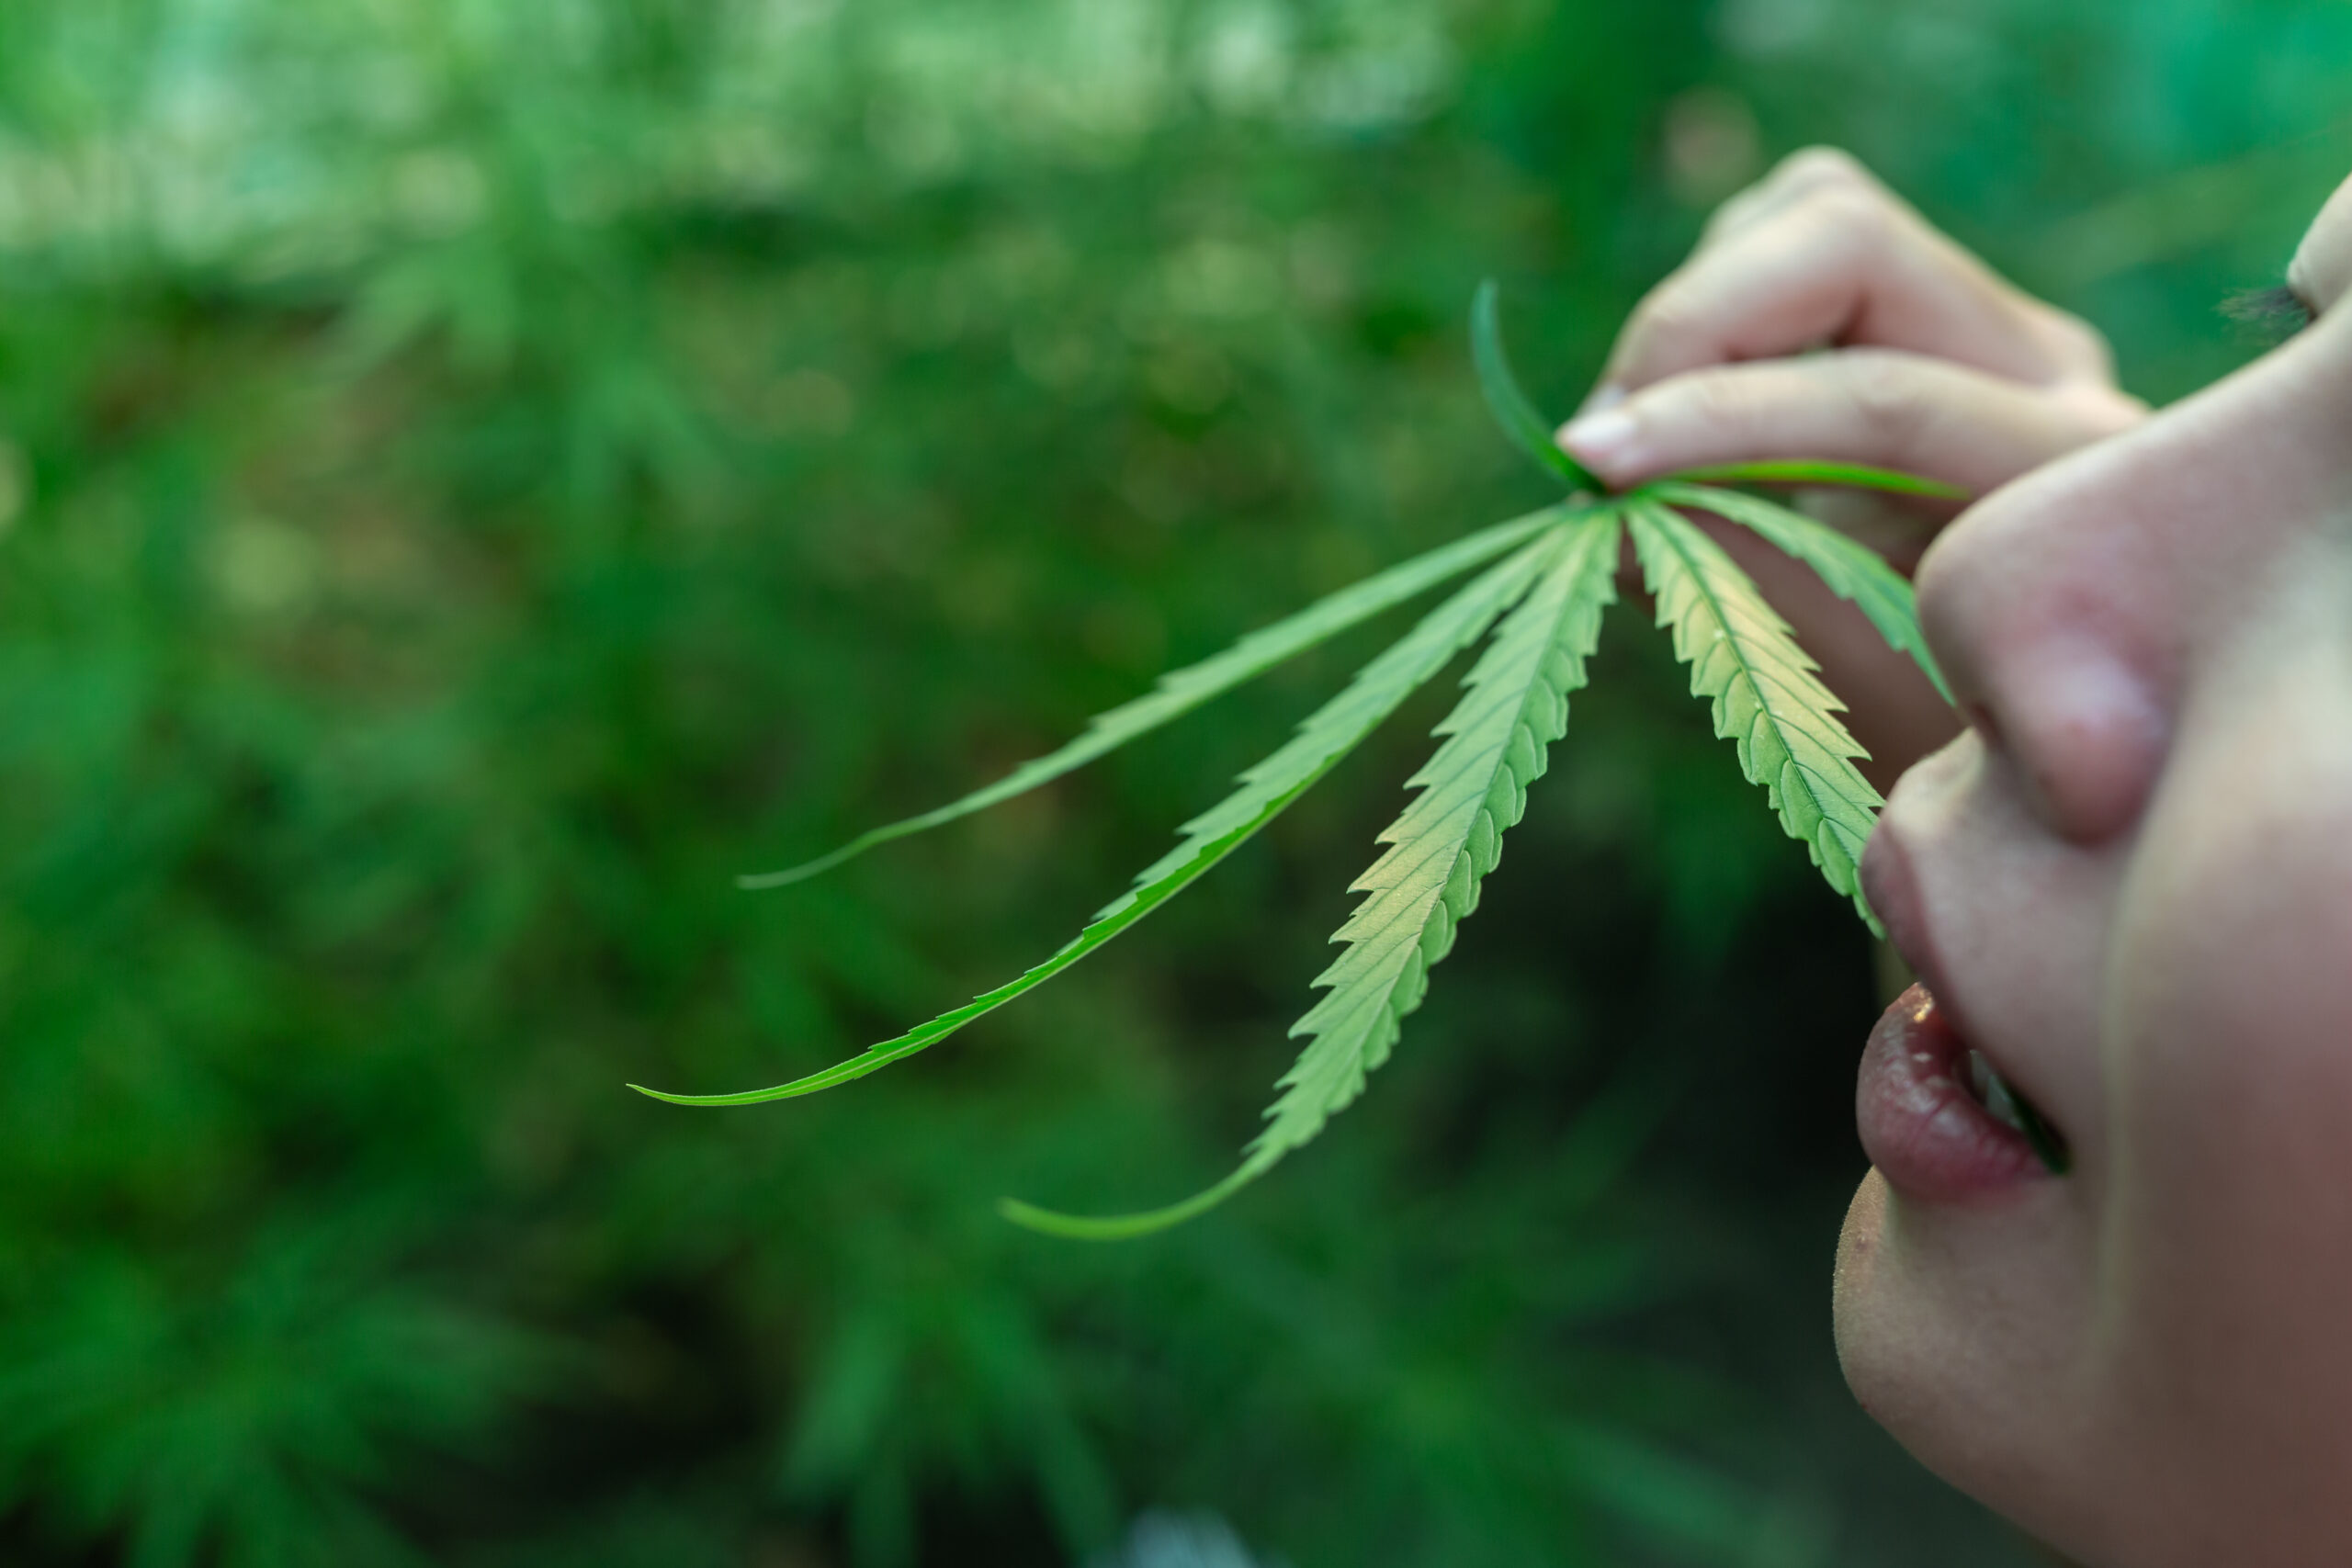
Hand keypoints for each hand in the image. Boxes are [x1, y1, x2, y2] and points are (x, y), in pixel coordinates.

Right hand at [1560, 148, 2146, 782]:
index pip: (1878, 397)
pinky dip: (1703, 327)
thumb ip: (1746, 590)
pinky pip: (1786, 253)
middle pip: (1843, 231)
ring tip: (1634, 446)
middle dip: (1691, 323)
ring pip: (1808, 215)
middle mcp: (2047, 365)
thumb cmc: (1940, 749)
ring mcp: (1986, 326)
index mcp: (2064, 473)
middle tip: (1600, 447)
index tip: (1587, 468)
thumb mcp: (1851, 702)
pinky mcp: (1917, 317)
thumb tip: (1611, 510)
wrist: (2017, 740)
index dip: (1712, 423)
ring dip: (1692, 318)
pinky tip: (1673, 430)